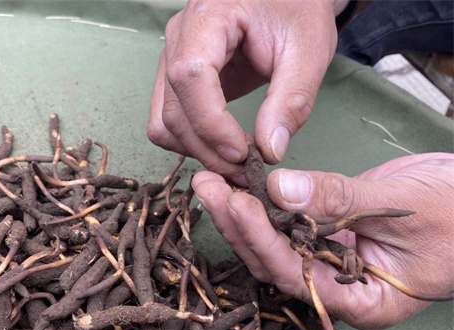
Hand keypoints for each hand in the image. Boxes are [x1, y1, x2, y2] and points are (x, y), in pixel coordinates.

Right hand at [147, 0, 336, 180]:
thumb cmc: (298, 10)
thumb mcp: (309, 50)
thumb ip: (292, 100)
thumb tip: (269, 151)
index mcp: (209, 16)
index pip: (190, 76)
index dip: (211, 123)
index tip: (243, 152)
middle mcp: (179, 37)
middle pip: (173, 109)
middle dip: (208, 149)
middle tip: (247, 169)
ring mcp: (171, 58)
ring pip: (164, 122)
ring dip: (197, 151)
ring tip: (237, 162)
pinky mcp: (176, 78)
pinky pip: (169, 121)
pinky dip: (191, 142)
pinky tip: (223, 147)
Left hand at [192, 153, 453, 329]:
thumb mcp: (404, 207)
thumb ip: (341, 200)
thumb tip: (279, 189)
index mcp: (361, 302)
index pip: (297, 276)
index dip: (263, 241)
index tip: (236, 204)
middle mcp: (336, 288)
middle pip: (274, 262)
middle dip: (238, 225)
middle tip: (207, 186)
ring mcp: (329, 263)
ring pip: (273, 244)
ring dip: (242, 214)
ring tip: (212, 181)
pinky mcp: (325, 236)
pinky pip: (287, 224)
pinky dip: (264, 205)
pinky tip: (240, 182)